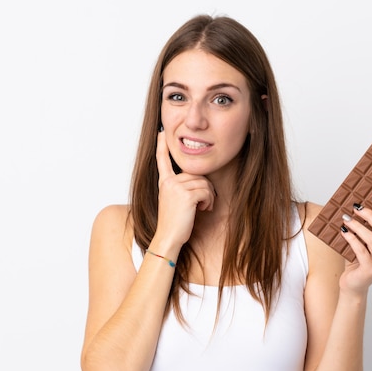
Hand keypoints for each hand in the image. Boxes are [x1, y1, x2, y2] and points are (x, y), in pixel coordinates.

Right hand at [155, 131, 215, 245]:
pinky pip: (206, 191)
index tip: (162, 133)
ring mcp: (176, 188)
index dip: (162, 146)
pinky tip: (203, 210)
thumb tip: (198, 179)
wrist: (168, 237)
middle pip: (196, 174)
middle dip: (205, 187)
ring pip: (204, 182)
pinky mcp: (186, 196)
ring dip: (208, 196)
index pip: (162, 160)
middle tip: (203, 202)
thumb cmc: (174, 222)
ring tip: (202, 207)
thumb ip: (180, 187)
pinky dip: (209, 201)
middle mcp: (168, 182)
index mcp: (164, 182)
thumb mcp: (173, 200)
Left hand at [338, 200, 371, 294]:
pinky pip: (361, 250)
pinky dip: (351, 238)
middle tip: (356, 207)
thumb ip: (367, 228)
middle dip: (370, 215)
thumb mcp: (365, 243)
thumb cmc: (358, 261)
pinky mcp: (370, 271)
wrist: (353, 285)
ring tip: (346, 218)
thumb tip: (359, 206)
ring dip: (358, 226)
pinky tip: (343, 231)